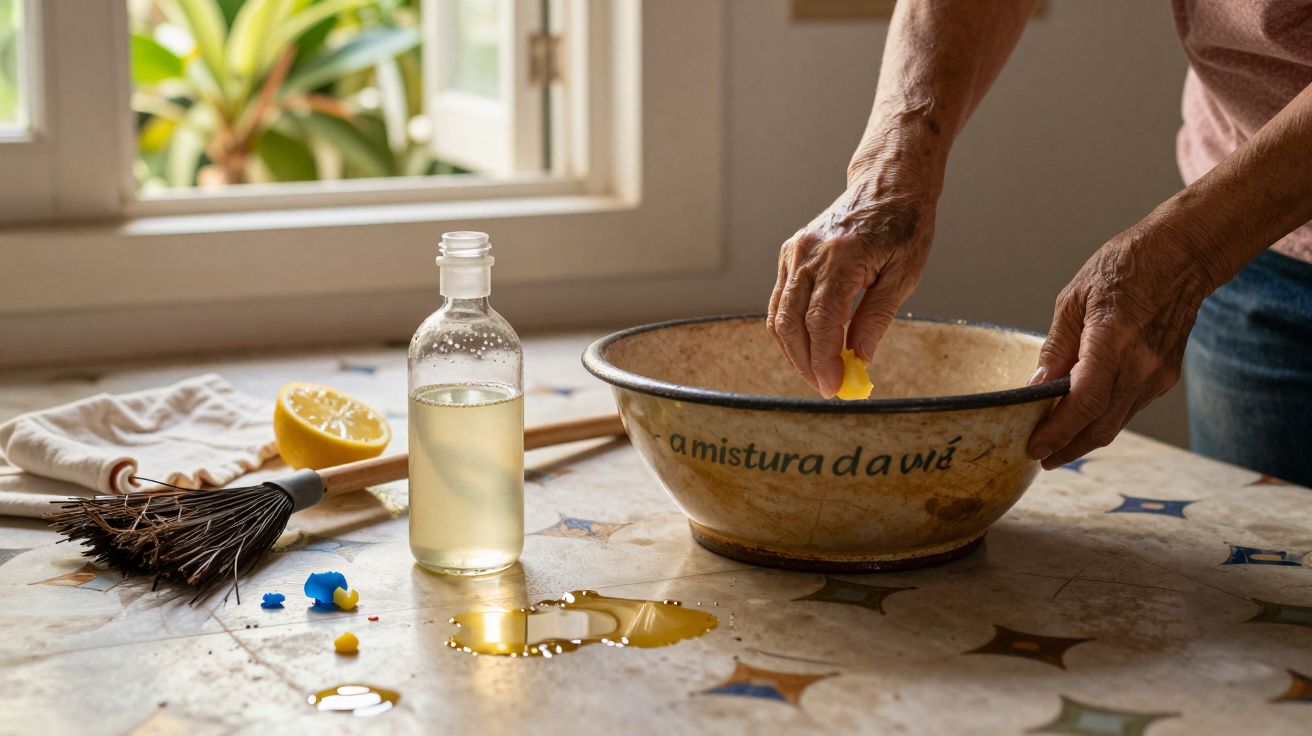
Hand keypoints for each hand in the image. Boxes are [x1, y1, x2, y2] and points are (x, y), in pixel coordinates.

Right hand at [767, 155, 940, 397]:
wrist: (886, 184)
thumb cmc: (902, 226)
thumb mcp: (904, 274)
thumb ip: (877, 318)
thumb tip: (860, 359)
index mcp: (843, 256)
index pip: (821, 320)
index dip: (824, 359)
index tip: (834, 386)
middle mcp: (810, 253)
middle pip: (792, 322)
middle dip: (806, 362)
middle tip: (826, 387)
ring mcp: (794, 252)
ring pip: (779, 315)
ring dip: (794, 350)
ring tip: (818, 372)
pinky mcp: (789, 254)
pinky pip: (780, 301)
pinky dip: (790, 329)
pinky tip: (809, 346)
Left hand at [1027, 225, 1209, 468]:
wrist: (1183, 257)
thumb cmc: (1125, 267)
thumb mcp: (1074, 299)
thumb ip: (1057, 347)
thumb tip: (1037, 386)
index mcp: (1114, 339)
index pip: (1085, 402)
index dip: (1057, 431)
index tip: (1034, 447)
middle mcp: (1141, 364)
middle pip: (1100, 425)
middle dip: (1067, 448)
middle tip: (1039, 458)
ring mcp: (1158, 374)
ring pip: (1116, 423)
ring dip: (1084, 439)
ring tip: (1054, 446)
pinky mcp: (1166, 377)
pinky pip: (1129, 408)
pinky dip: (1103, 419)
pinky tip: (1083, 420)